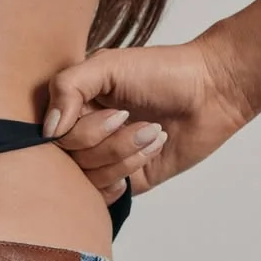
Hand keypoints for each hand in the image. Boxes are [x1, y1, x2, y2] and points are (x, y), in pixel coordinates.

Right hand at [42, 34, 252, 204]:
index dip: (79, 130)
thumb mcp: (107, 65)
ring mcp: (103, 157)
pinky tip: (149, 152)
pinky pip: (106, 195)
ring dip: (125, 154)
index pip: (49, 134)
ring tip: (152, 132)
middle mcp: (82, 131)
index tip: (116, 112)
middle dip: (107, 141)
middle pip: (68, 159)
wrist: (212, 90)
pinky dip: (127, 174)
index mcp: (73, 104)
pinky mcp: (126, 180)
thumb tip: (49, 131)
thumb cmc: (161, 70)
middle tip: (133, 117)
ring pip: (88, 178)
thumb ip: (67, 87)